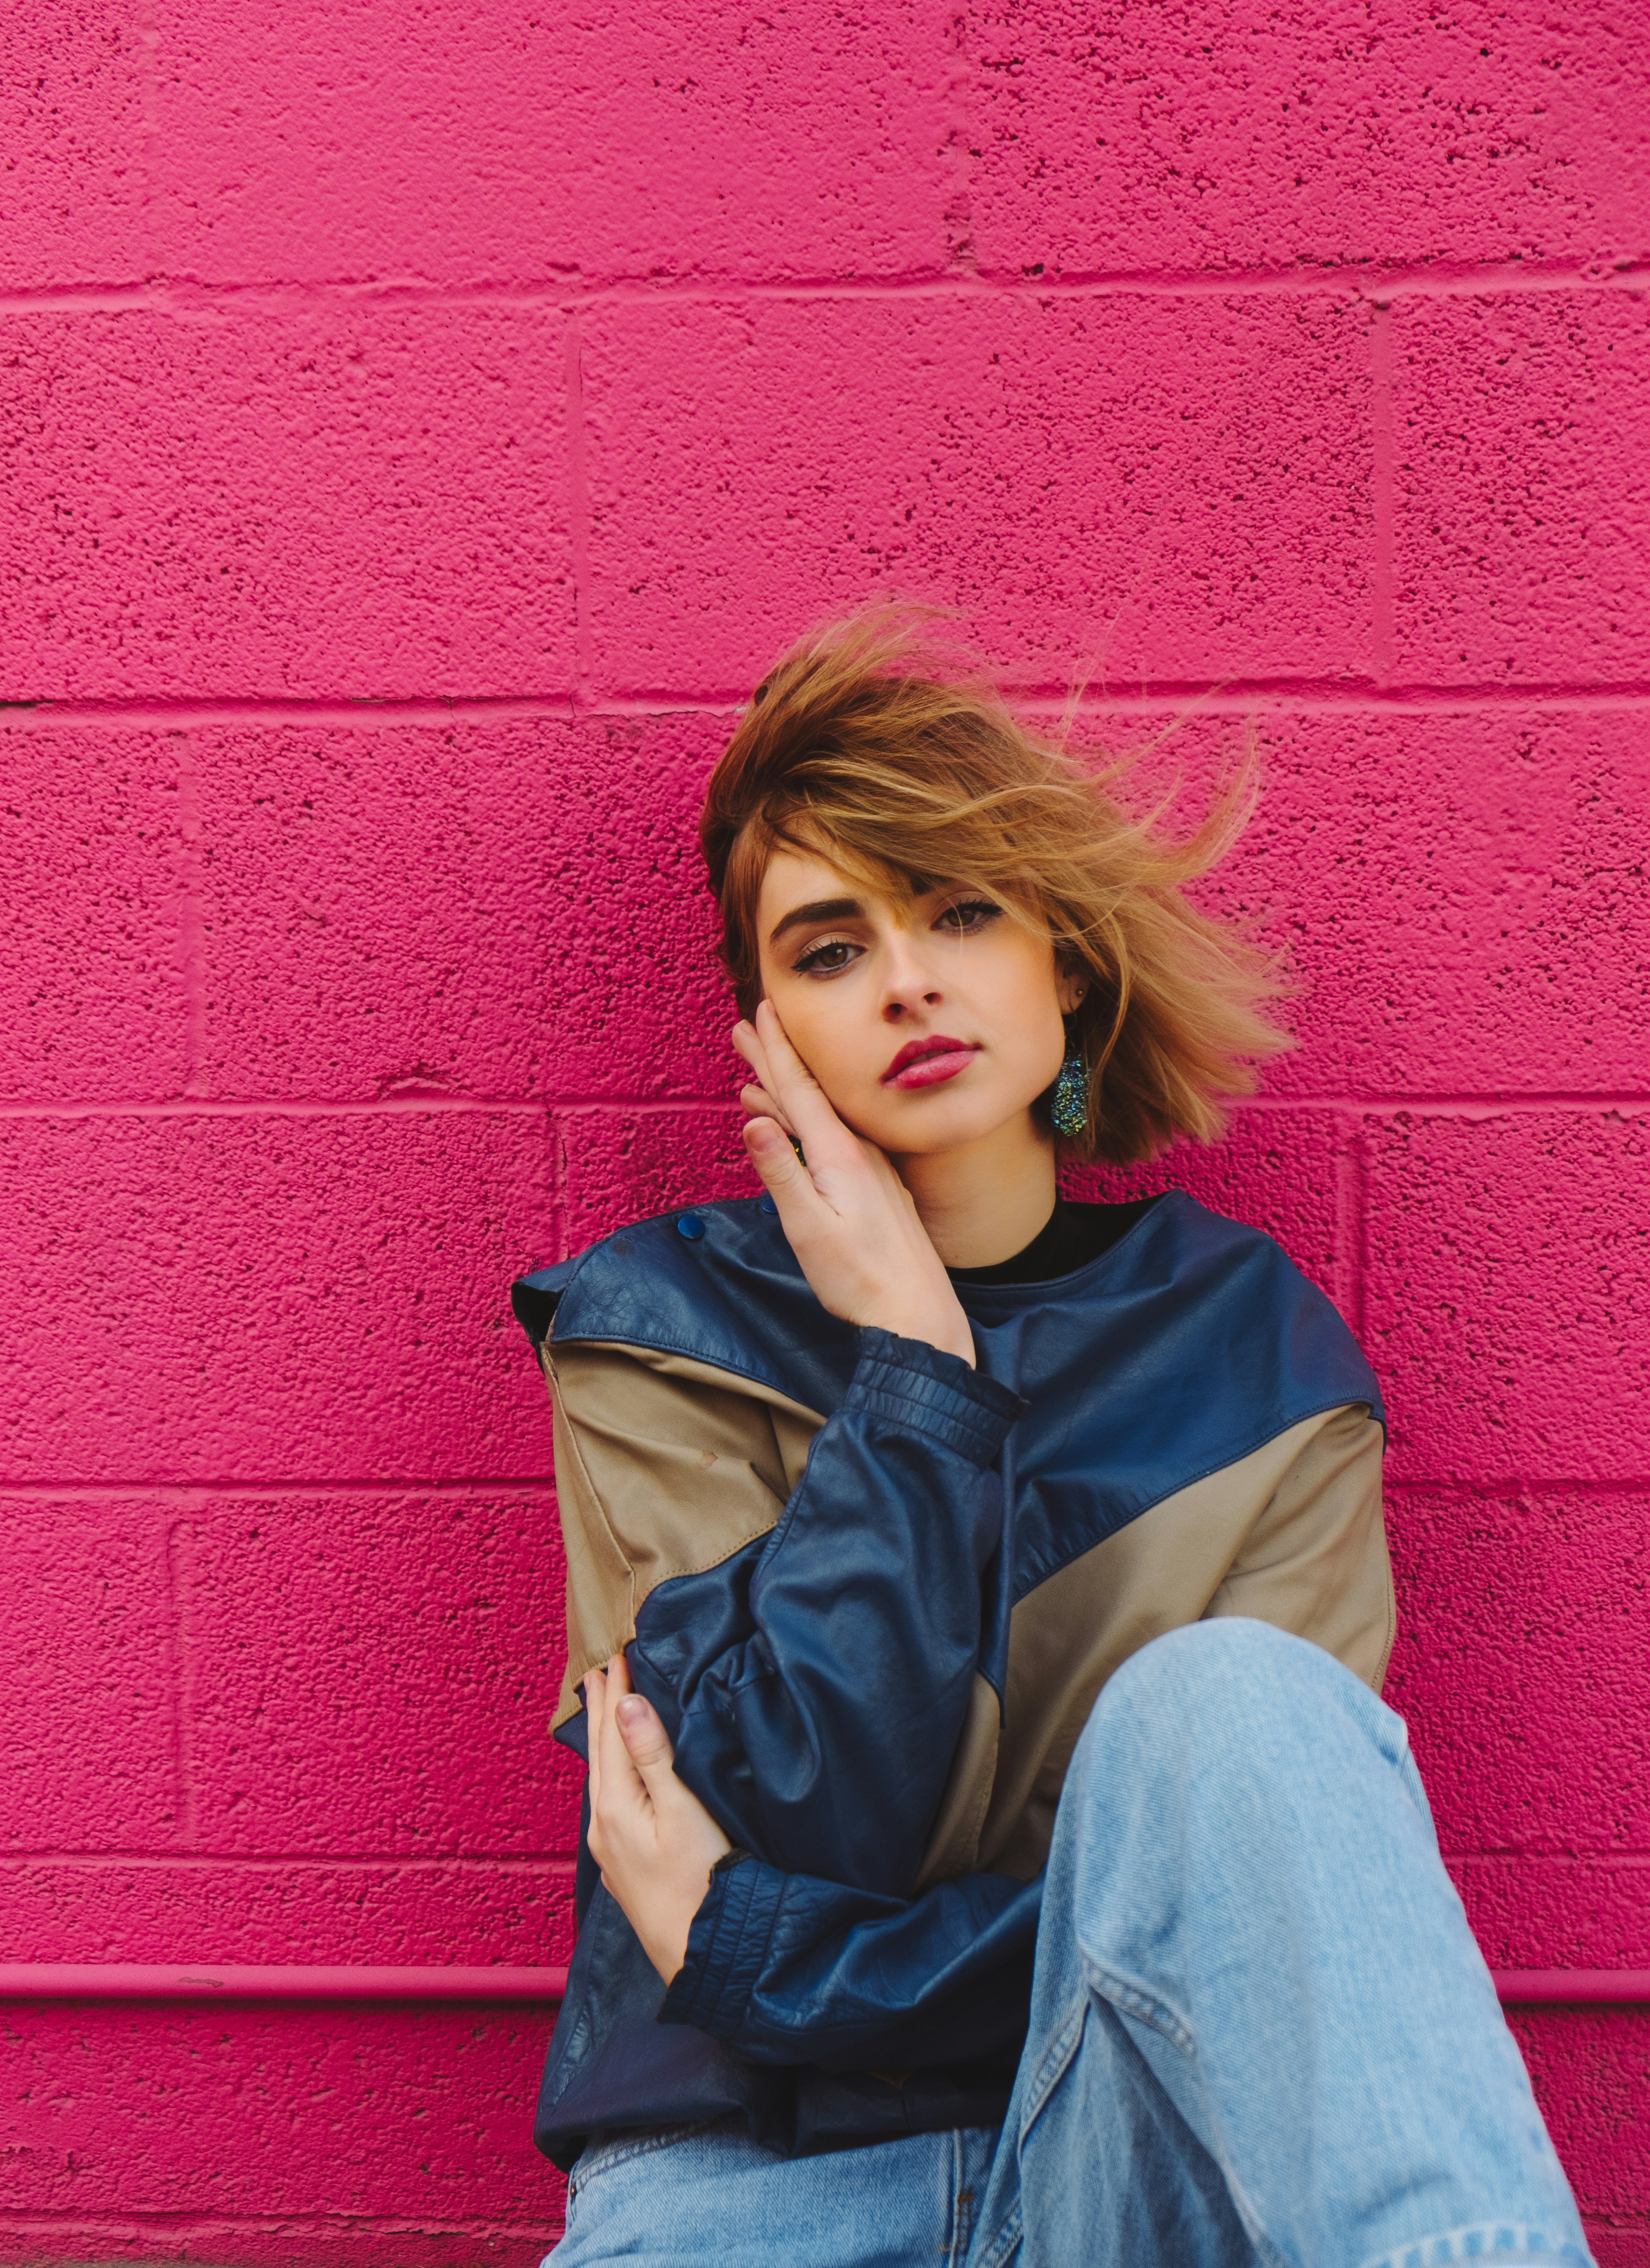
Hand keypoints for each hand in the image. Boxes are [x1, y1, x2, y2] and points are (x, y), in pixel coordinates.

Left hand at [584, 1653, 731, 1984]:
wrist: (700, 1955)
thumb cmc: (700, 1883)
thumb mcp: (681, 1812)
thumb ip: (652, 1757)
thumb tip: (626, 1704)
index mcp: (616, 1807)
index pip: (611, 1735)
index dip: (615, 1694)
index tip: (615, 1655)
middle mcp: (604, 1827)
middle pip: (600, 1754)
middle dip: (601, 1710)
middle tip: (598, 1671)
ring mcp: (611, 1850)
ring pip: (602, 1779)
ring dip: (605, 1740)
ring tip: (605, 1711)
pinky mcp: (624, 1866)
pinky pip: (610, 1802)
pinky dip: (613, 1772)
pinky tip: (617, 1775)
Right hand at [734, 1001, 974, 1366]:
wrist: (918, 1315)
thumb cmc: (860, 1279)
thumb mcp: (810, 1227)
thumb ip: (782, 1172)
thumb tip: (753, 1121)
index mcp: (839, 1155)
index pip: (799, 1091)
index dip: (776, 1050)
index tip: (759, 1013)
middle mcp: (858, 1153)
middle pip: (808, 1096)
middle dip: (776, 1059)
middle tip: (748, 1025)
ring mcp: (870, 1169)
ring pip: (820, 1118)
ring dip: (787, 1092)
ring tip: (758, 1072)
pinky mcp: (875, 1188)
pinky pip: (833, 1140)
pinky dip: (806, 1125)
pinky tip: (795, 1128)